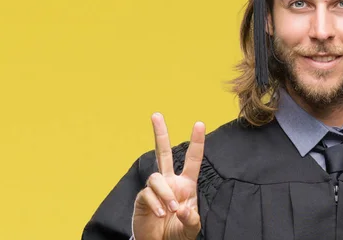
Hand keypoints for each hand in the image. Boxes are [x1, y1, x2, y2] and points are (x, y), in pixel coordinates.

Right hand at [132, 113, 205, 239]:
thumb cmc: (178, 233)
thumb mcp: (191, 228)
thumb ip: (191, 219)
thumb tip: (181, 209)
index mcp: (186, 185)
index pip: (192, 160)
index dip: (196, 142)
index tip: (199, 123)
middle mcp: (170, 182)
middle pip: (163, 153)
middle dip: (160, 134)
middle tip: (156, 115)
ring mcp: (156, 189)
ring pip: (156, 177)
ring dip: (165, 193)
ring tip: (170, 210)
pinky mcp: (143, 198)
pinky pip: (147, 194)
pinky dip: (156, 204)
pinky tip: (160, 215)